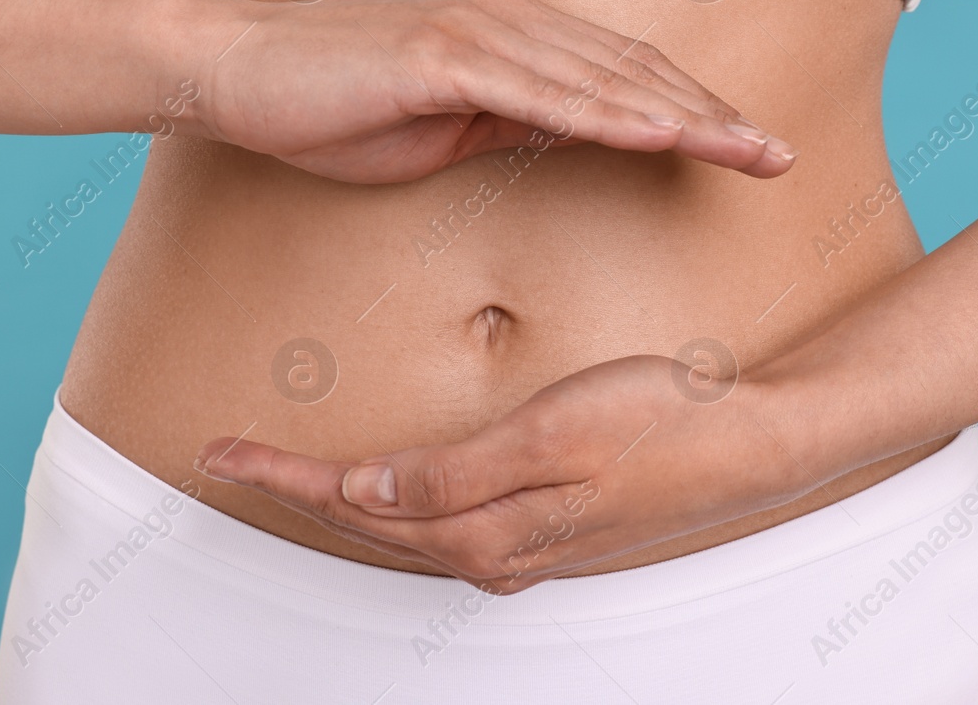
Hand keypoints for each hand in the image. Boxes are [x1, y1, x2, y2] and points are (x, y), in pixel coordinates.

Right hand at [192, 0, 796, 183]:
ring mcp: (477, 31)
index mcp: (510, 34)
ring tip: (747, 150)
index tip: (745, 148)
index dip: (690, 110)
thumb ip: (511, 124)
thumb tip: (574, 137)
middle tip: (779, 155)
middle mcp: (506, 18)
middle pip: (632, 72)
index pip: (620, 76)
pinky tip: (661, 135)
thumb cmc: (330, 106)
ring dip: (683, 117)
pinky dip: (607, 114)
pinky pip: (542, 93)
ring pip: (603, 80)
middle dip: (713, 115)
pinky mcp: (441, 54)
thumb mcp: (440, 129)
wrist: (235, 76)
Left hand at [193, 355, 810, 592]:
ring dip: (345, 502)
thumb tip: (367, 490)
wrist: (757, 444)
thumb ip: (453, 474)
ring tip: (296, 471)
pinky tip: (399, 492)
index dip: (283, 476)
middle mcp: (495, 552)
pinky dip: (403, 507)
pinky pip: (451, 527)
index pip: (355, 504)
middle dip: (297, 491)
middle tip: (234, 458)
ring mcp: (526, 546)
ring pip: (407, 529)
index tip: (221, 451)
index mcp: (484, 530)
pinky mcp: (552, 529)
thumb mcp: (551, 437)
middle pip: (370, 523)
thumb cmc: (662, 425)